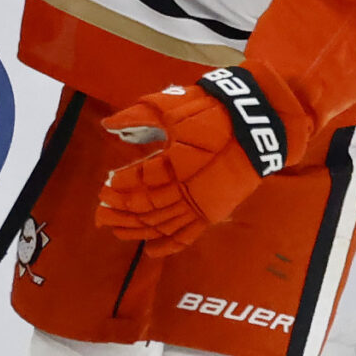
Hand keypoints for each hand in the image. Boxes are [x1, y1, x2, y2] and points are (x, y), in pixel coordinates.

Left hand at [97, 67, 289, 252]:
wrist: (255, 124)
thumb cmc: (211, 110)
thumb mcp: (172, 105)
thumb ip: (138, 117)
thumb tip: (107, 125)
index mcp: (175, 161)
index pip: (139, 180)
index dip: (119, 185)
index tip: (105, 185)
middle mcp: (186, 188)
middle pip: (146, 206)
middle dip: (120, 211)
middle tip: (100, 213)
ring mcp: (201, 204)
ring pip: (162, 224)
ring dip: (136, 229)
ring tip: (116, 230)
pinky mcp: (213, 212)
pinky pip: (188, 235)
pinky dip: (168, 245)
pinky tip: (149, 250)